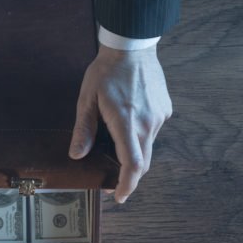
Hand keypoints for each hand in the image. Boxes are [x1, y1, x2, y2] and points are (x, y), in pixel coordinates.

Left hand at [68, 43, 172, 203]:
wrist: (132, 47)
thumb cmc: (106, 72)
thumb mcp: (87, 100)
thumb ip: (83, 129)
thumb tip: (77, 155)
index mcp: (126, 123)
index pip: (133, 164)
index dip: (127, 184)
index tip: (120, 196)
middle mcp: (147, 123)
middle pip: (143, 161)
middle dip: (131, 175)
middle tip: (116, 181)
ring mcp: (159, 116)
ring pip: (148, 145)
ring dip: (135, 152)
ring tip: (117, 143)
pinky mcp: (165, 109)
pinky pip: (153, 130)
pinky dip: (141, 134)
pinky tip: (129, 121)